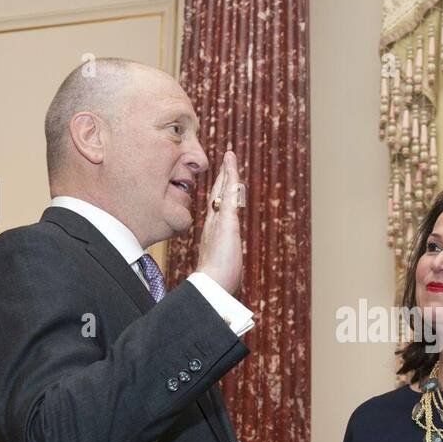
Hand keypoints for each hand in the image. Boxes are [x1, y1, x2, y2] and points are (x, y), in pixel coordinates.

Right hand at [195, 149, 242, 294]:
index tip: (220, 183)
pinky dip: (230, 177)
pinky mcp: (226, 220)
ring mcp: (218, 221)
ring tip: (230, 156)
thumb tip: (226, 274)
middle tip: (226, 162)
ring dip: (227, 172)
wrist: (210, 286)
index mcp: (211, 235)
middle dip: (221, 179)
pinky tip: (231, 163)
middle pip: (216, 196)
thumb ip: (221, 266)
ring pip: (222, 191)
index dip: (218, 196)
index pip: (215, 210)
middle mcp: (212, 224)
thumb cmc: (216, 283)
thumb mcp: (220, 270)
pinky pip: (228, 193)